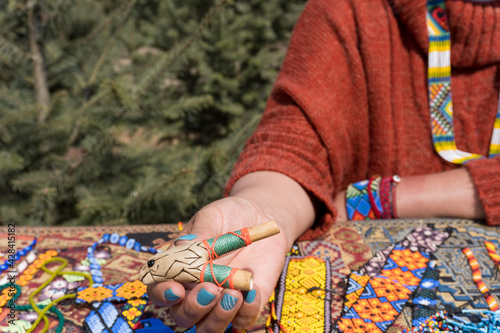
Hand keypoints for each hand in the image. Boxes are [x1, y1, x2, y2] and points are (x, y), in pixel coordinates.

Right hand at [146, 196, 289, 332]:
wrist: (261, 214)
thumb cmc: (228, 215)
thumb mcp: (212, 216)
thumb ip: (201, 230)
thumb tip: (185, 244)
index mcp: (177, 269)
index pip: (159, 290)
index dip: (162, 294)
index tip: (176, 289)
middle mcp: (194, 291)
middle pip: (182, 315)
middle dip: (193, 308)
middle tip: (210, 289)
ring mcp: (220, 301)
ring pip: (208, 328)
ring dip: (218, 317)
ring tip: (233, 294)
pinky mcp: (246, 304)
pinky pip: (243, 321)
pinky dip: (246, 312)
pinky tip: (252, 292)